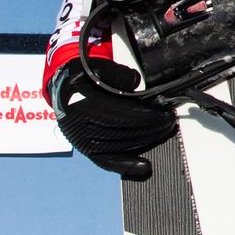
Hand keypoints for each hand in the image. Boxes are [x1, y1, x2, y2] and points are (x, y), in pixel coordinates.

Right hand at [49, 61, 177, 179]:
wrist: (64, 89)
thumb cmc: (85, 77)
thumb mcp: (99, 67)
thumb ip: (118, 74)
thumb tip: (134, 84)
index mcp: (83, 103)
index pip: (121, 113)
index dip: (146, 115)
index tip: (164, 113)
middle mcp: (80, 125)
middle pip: (122, 130)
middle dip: (151, 127)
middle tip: (169, 121)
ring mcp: (82, 140)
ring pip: (119, 145)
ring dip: (146, 140)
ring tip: (164, 132)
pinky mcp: (85, 149)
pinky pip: (106, 160)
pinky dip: (126, 164)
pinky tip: (143, 167)